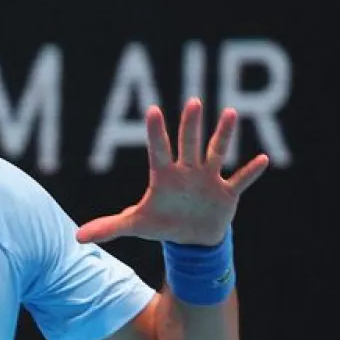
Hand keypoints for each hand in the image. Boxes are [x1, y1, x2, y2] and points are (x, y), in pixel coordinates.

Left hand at [77, 97, 268, 246]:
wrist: (191, 238)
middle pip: (188, 144)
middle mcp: (187, 171)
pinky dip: (251, 172)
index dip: (155, 132)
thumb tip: (77, 237)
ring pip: (216, 152)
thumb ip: (109, 227)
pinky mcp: (226, 193)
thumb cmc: (162, 223)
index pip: (158, 150)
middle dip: (190, 125)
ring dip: (223, 136)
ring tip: (229, 113)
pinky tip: (262, 160)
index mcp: (164, 176)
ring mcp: (208, 179)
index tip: (153, 110)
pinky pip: (241, 180)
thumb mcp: (135, 226)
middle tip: (192, 102)